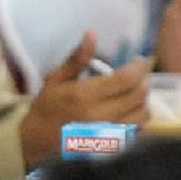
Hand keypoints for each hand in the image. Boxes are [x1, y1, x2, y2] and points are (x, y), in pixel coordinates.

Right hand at [18, 37, 151, 164]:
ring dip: (143, 100)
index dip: (138, 66)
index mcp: (85, 96)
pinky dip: (138, 118)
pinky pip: (138, 130)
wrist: (38, 142)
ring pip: (143, 114)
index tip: (137, 60)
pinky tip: (128, 111)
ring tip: (133, 93)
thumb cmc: (47, 107)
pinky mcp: (112, 146)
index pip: (126, 79)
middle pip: (139, 95)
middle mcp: (100, 116)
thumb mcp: (56, 79)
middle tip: (137, 74)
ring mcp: (108, 134)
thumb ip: (77, 59)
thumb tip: (92, 33)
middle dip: (143, 80)